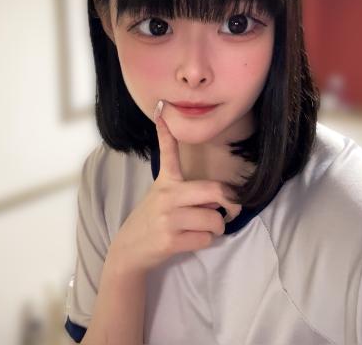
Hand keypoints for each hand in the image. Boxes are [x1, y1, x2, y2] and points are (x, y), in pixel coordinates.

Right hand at [108, 101, 241, 274]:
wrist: (129, 250)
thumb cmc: (153, 221)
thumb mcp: (161, 197)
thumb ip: (186, 192)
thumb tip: (219, 196)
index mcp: (165, 182)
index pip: (168, 153)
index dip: (166, 133)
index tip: (162, 111)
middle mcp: (166, 196)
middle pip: (213, 190)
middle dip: (231, 203)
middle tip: (232, 210)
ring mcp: (168, 218)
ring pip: (214, 219)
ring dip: (217, 228)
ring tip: (204, 228)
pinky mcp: (170, 239)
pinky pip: (205, 239)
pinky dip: (205, 242)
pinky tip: (190, 240)